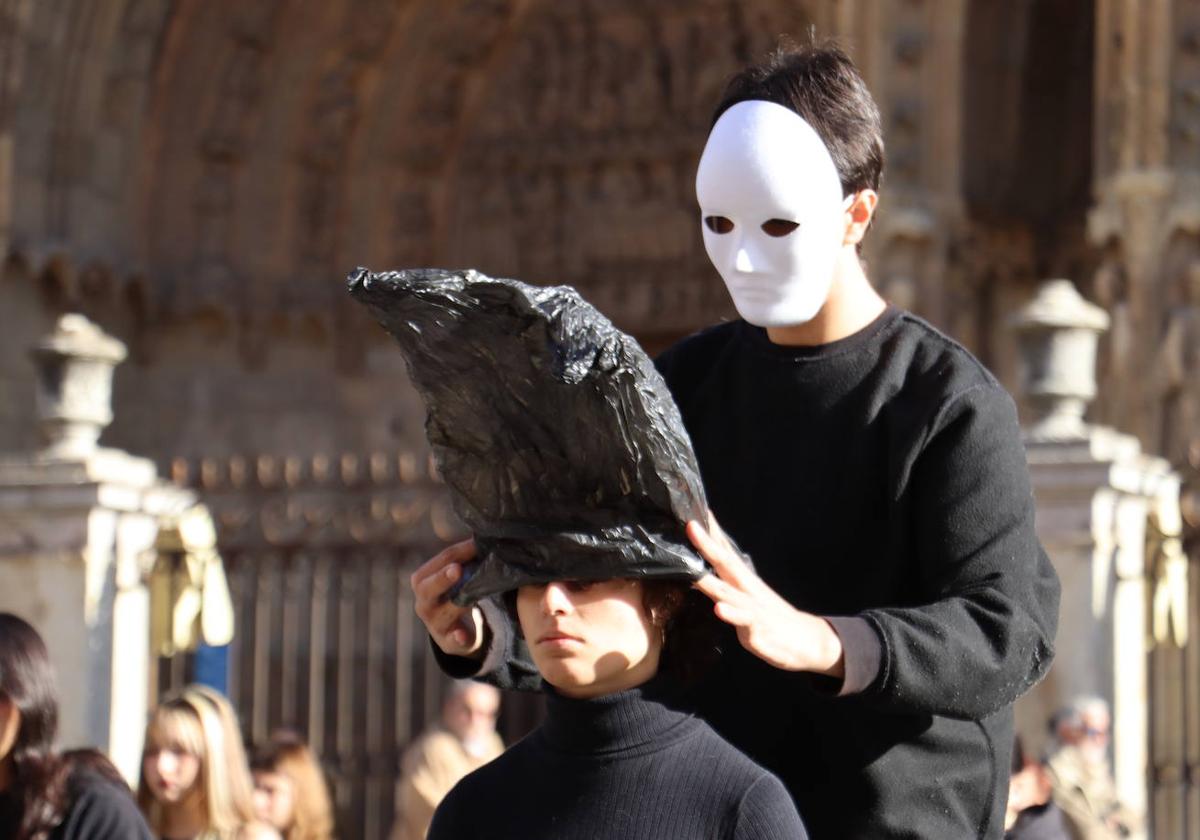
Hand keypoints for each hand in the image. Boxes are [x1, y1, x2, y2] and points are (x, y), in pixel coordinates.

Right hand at [411, 539, 486, 657]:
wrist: (457, 632)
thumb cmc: (457, 594)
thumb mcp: (456, 577)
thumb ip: (465, 560)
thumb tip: (488, 536)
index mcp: (423, 580)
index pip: (439, 561)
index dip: (459, 552)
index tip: (478, 544)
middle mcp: (424, 602)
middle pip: (428, 588)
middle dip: (443, 578)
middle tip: (457, 569)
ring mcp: (434, 624)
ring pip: (442, 614)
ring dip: (456, 605)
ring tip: (471, 597)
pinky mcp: (448, 642)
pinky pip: (451, 641)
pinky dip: (457, 638)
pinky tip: (463, 635)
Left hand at [689, 515, 843, 676]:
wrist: (807, 640)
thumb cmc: (771, 617)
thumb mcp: (747, 596)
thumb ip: (727, 582)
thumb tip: (705, 567)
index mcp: (743, 580)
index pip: (724, 551)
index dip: (710, 532)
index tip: (695, 510)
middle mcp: (747, 589)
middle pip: (725, 563)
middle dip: (707, 545)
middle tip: (691, 526)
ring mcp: (753, 608)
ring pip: (729, 592)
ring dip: (711, 581)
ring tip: (695, 573)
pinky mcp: (758, 629)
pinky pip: (744, 620)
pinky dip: (732, 614)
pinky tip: (720, 609)